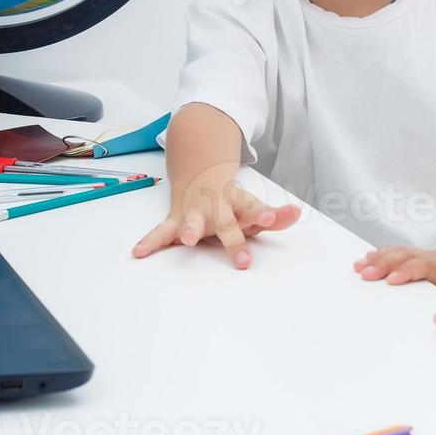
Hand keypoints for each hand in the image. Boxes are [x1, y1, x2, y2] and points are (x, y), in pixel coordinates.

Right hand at [131, 165, 300, 268]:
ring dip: (190, 229)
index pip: (253, 208)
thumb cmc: (229, 201)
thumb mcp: (253, 207)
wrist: (198, 172)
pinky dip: (150, 242)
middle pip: (226, 222)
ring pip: (192, 221)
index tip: (274, 217)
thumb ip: (275, 215)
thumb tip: (296, 213)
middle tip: (243, 262)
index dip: (263, 213)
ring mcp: (194, 213)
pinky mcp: (175, 221)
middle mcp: (215, 206)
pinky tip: (138, 252)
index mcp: (236, 202)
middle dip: (233, 240)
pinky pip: (161, 233)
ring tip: (188, 238)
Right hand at [353, 227, 435, 290]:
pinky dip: (385, 254)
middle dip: (384, 265)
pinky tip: (370, 257)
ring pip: (402, 253)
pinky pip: (404, 252)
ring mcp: (433, 255)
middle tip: (363, 274)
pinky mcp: (430, 256)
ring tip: (359, 266)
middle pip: (406, 258)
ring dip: (380, 259)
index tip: (392, 279)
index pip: (427, 267)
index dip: (409, 272)